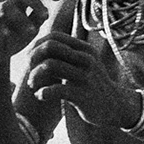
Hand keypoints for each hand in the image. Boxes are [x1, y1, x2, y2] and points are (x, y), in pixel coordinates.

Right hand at [0, 0, 60, 63]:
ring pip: (6, 6)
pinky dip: (1, 28)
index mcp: (16, 0)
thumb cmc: (14, 40)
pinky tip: (9, 36)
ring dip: (21, 18)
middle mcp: (3, 1)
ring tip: (31, 31)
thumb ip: (38, 19)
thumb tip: (45, 11)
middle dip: (35, 2)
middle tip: (45, 16)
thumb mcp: (31, 30)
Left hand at [22, 31, 139, 128]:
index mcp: (83, 48)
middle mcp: (85, 59)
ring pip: (50, 65)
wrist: (113, 107)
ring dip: (35, 76)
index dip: (36, 46)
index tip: (30, 60)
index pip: (54, 37)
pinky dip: (42, 92)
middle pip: (50, 47)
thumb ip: (65, 54)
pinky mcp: (82, 95)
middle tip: (30, 72)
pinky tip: (40, 96)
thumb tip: (38, 46)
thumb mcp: (82, 63)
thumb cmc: (90, 84)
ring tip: (33, 85)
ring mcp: (85, 76)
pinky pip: (55, 90)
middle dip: (33, 58)